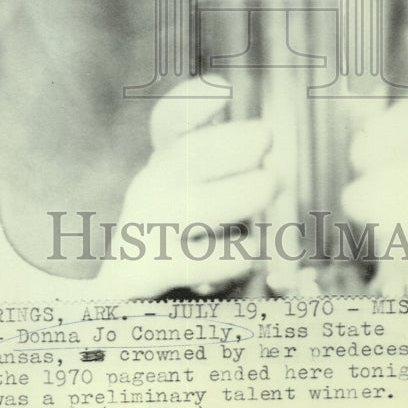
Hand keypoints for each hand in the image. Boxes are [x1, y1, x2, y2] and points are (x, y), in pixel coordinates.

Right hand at [93, 78, 278, 298]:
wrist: (133, 318)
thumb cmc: (192, 255)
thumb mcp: (216, 209)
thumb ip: (239, 179)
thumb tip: (273, 154)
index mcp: (167, 168)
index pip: (170, 123)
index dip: (193, 102)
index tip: (224, 89)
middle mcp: (149, 193)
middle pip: (181, 157)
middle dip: (225, 143)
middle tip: (267, 137)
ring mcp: (139, 233)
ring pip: (184, 207)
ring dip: (231, 192)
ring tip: (269, 184)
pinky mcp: (138, 278)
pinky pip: (182, 263)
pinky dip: (220, 256)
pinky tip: (251, 252)